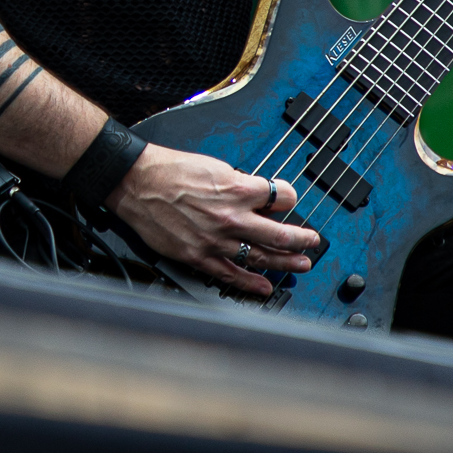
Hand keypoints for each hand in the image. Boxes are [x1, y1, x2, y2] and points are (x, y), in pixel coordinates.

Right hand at [104, 143, 321, 298]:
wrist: (138, 183)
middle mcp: (232, 217)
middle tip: (313, 242)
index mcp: (238, 189)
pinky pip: (231, 274)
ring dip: (285, 262)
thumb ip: (239, 183)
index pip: (282, 198)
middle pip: (280, 233)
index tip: (291, 203)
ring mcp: (216, 240)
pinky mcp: (199, 256)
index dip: (290, 199)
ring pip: (261, 256)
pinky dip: (250, 282)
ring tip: (302, 265)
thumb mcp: (216, 166)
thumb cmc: (171, 170)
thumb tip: (255, 194)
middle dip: (302, 239)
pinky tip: (265, 286)